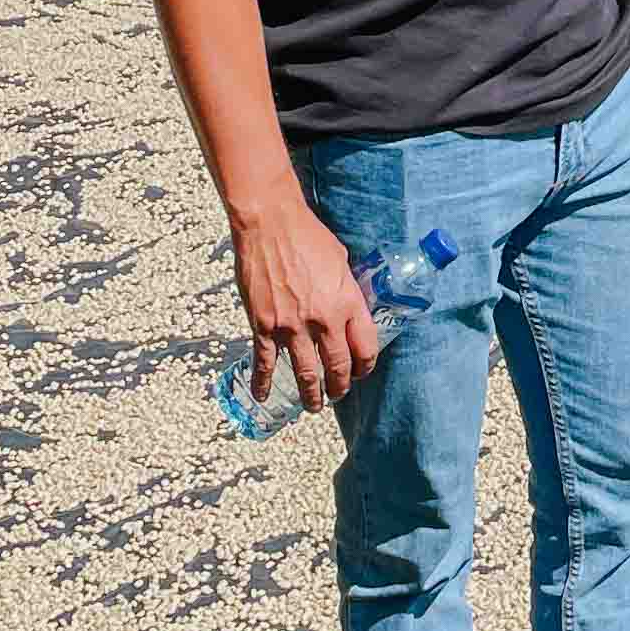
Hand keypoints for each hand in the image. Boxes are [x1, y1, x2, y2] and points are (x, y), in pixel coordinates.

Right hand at [230, 188, 380, 414]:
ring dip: (311, 394)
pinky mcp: (264, 325)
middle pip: (337, 367)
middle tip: (338, 394)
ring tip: (313, 405)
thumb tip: (349, 307)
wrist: (270, 225)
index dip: (365, 366)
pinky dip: (264, 382)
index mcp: (347, 303)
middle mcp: (322, 320)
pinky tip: (264, 395)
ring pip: (305, 373)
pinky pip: (265, 362)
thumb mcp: (341, 262)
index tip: (361, 372)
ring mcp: (292, 326)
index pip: (365, 347)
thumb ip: (346, 290)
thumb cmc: (308, 236)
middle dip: (340, 386)